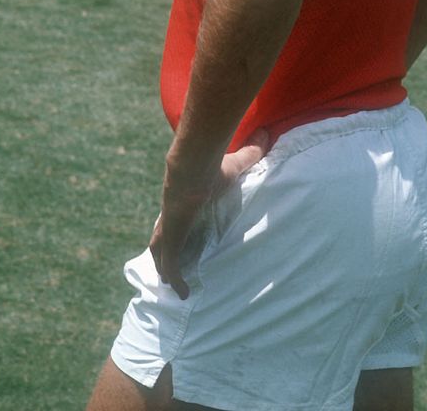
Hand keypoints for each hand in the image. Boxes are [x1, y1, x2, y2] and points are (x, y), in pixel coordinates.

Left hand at [149, 128, 268, 299]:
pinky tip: (182, 293)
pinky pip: (171, 266)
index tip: (180, 235)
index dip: (176, 227)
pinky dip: (175, 280)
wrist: (192, 168)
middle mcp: (173, 216)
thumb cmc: (211, 166)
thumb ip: (249, 153)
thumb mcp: (234, 164)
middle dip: (163, 251)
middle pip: (162, 237)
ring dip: (164, 267)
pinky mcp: (172, 240)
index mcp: (183, 201)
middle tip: (169, 267)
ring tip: (171, 283)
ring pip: (160, 253)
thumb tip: (266, 134)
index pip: (176, 216)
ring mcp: (170, 230)